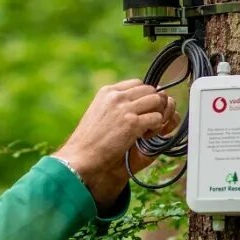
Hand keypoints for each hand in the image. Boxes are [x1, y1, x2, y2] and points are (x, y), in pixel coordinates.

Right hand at [52, 79, 174, 208]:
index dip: (144, 97)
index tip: (140, 111)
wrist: (81, 156)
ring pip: (157, 101)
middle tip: (146, 121)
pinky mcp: (132, 124)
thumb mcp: (99, 112)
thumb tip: (137, 102)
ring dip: (157, 116)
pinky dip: (156, 129)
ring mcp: (125, 109)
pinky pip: (157, 118)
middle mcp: (116, 96)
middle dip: (154, 106)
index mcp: (107, 91)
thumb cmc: (90, 140)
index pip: (138, 83)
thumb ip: (115, 104)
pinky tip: (144, 137)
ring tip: (146, 129)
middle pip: (150, 90)